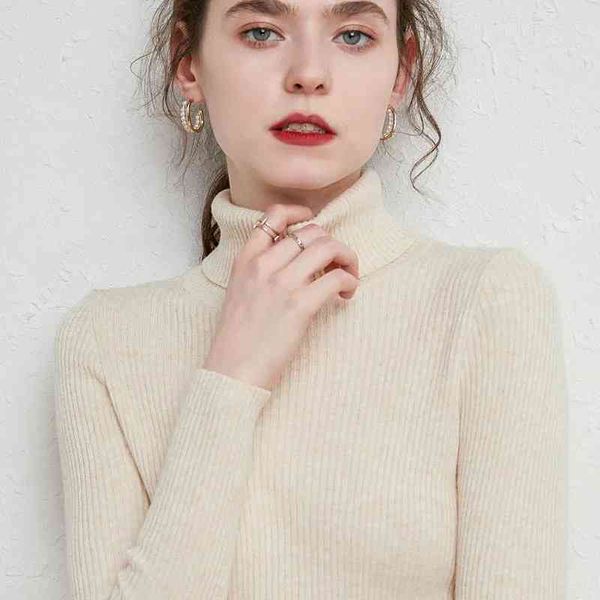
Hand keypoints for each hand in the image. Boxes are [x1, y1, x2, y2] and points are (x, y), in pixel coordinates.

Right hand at [203, 203, 359, 390]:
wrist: (232, 370)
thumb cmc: (237, 338)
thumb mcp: (239, 292)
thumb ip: (261, 271)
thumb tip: (296, 262)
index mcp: (246, 260)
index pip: (273, 216)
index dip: (299, 213)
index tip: (313, 222)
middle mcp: (264, 265)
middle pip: (311, 232)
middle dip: (332, 243)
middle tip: (337, 264)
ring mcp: (282, 284)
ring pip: (328, 247)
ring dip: (347, 258)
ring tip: (347, 277)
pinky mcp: (300, 305)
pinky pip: (336, 278)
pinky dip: (349, 282)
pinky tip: (347, 295)